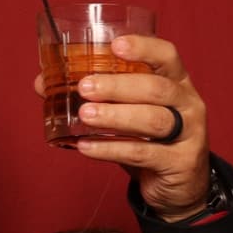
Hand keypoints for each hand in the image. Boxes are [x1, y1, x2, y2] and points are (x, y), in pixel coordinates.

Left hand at [35, 32, 210, 218]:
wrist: (180, 187)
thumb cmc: (151, 141)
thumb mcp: (129, 113)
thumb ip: (95, 97)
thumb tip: (43, 83)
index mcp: (177, 82)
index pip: (167, 56)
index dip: (143, 47)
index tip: (115, 46)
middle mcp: (188, 104)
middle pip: (157, 88)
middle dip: (118, 85)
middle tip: (84, 88)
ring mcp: (189, 134)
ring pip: (154, 119)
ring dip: (116, 115)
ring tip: (85, 115)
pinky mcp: (180, 162)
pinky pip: (144, 153)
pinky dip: (112, 149)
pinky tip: (87, 147)